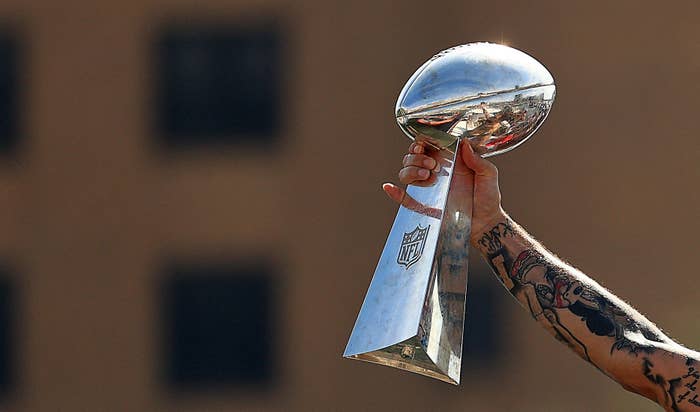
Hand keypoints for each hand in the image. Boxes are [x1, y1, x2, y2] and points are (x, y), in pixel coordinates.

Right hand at [382, 139, 504, 241]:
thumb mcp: (488, 175)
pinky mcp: (425, 205)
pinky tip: (389, 187)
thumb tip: (463, 143)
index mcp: (448, 162)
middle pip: (411, 158)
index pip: (426, 147)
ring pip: (406, 174)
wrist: (486, 224)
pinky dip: (394, 193)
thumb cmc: (489, 199)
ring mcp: (428, 189)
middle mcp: (435, 173)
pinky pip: (404, 199)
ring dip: (411, 170)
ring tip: (428, 176)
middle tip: (432, 165)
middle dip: (417, 157)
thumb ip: (478, 160)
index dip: (420, 142)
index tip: (423, 144)